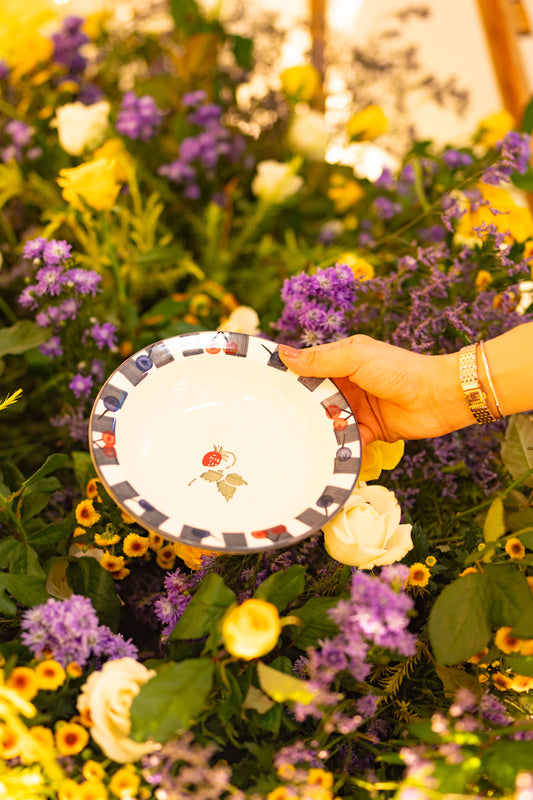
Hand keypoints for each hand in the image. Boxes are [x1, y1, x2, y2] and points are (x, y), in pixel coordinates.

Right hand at [279, 335, 469, 447]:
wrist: (438, 398)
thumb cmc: (400, 370)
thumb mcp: (357, 359)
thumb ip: (321, 359)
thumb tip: (283, 354)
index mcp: (342, 359)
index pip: (307, 367)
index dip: (288, 376)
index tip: (261, 387)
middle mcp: (347, 383)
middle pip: (313, 398)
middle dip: (300, 408)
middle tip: (275, 419)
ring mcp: (356, 408)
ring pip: (327, 421)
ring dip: (319, 428)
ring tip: (301, 437)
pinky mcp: (368, 431)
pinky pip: (346, 441)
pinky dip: (338, 447)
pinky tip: (325, 453)